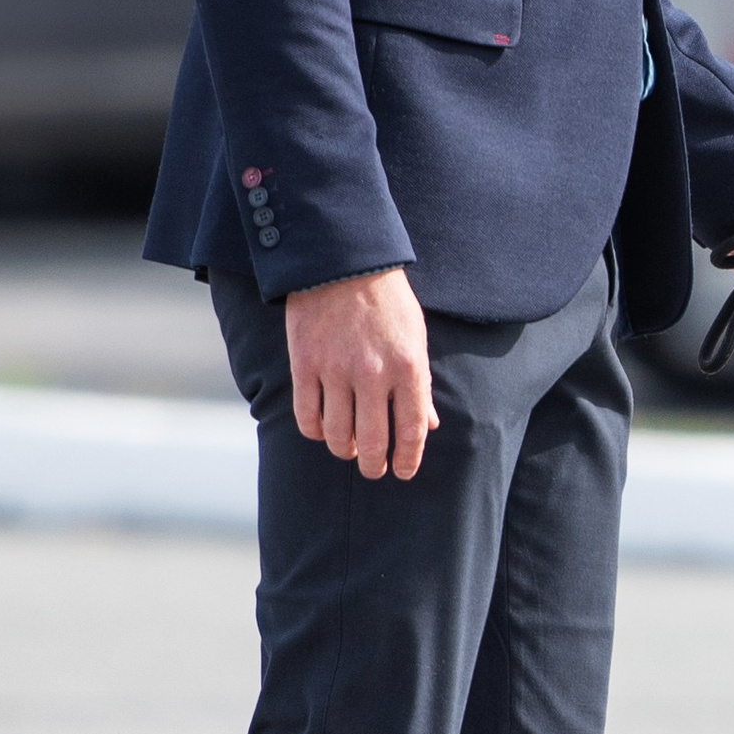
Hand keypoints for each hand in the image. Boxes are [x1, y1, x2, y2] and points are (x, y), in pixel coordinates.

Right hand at [285, 267, 435, 480]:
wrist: (343, 261)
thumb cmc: (387, 300)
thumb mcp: (415, 337)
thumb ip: (420, 383)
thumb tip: (428, 425)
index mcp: (408, 366)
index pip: (412, 429)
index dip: (408, 459)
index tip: (403, 472)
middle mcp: (373, 373)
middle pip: (373, 441)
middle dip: (374, 466)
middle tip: (373, 470)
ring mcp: (336, 370)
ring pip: (338, 435)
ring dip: (344, 450)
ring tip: (348, 450)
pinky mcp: (305, 364)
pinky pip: (307, 415)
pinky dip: (314, 431)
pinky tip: (321, 430)